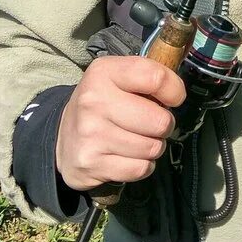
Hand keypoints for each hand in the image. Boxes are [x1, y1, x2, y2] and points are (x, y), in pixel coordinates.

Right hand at [55, 56, 184, 191]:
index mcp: (104, 72)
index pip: (156, 78)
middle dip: (164, 125)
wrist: (62, 140)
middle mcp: (94, 101)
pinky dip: (142, 166)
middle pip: (160, 120)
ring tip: (137, 139)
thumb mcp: (117, 78)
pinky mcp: (92, 163)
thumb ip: (148, 77)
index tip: (172, 98)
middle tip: (151, 124)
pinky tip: (128, 156)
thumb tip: (179, 90)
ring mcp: (91, 134)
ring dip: (152, 147)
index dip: (174, 90)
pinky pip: (140, 168)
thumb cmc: (101, 105)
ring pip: (152, 147)